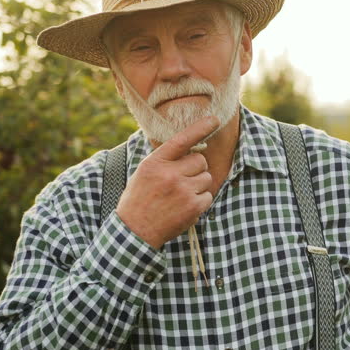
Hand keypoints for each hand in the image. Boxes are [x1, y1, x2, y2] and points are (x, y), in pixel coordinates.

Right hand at [115, 116, 219, 248]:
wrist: (135, 230)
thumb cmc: (140, 198)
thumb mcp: (145, 171)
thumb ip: (166, 159)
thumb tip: (192, 148)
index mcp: (156, 162)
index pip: (182, 140)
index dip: (200, 128)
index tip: (214, 119)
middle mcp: (170, 174)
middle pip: (200, 160)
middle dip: (195, 168)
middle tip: (181, 180)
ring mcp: (183, 191)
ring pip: (206, 177)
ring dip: (198, 184)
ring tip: (181, 195)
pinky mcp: (193, 207)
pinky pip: (208, 195)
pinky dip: (200, 201)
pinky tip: (184, 206)